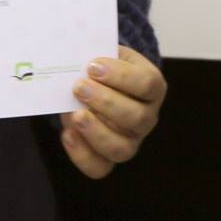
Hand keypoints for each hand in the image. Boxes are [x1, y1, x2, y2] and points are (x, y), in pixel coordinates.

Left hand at [58, 47, 165, 178]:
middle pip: (137, 118)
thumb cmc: (105, 65)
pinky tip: (67, 134)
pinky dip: (81, 154)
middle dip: (105, 102)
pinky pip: (100, 167)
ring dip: (96, 132)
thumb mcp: (106, 53)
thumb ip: (96, 53)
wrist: (101, 83)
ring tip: (74, 114)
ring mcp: (131, 140)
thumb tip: (74, 56)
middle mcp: (147, 117)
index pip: (146, 84)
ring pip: (121, 149)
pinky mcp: (110, 157)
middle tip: (79, 87)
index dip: (121, 76)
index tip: (93, 65)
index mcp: (152, 87)